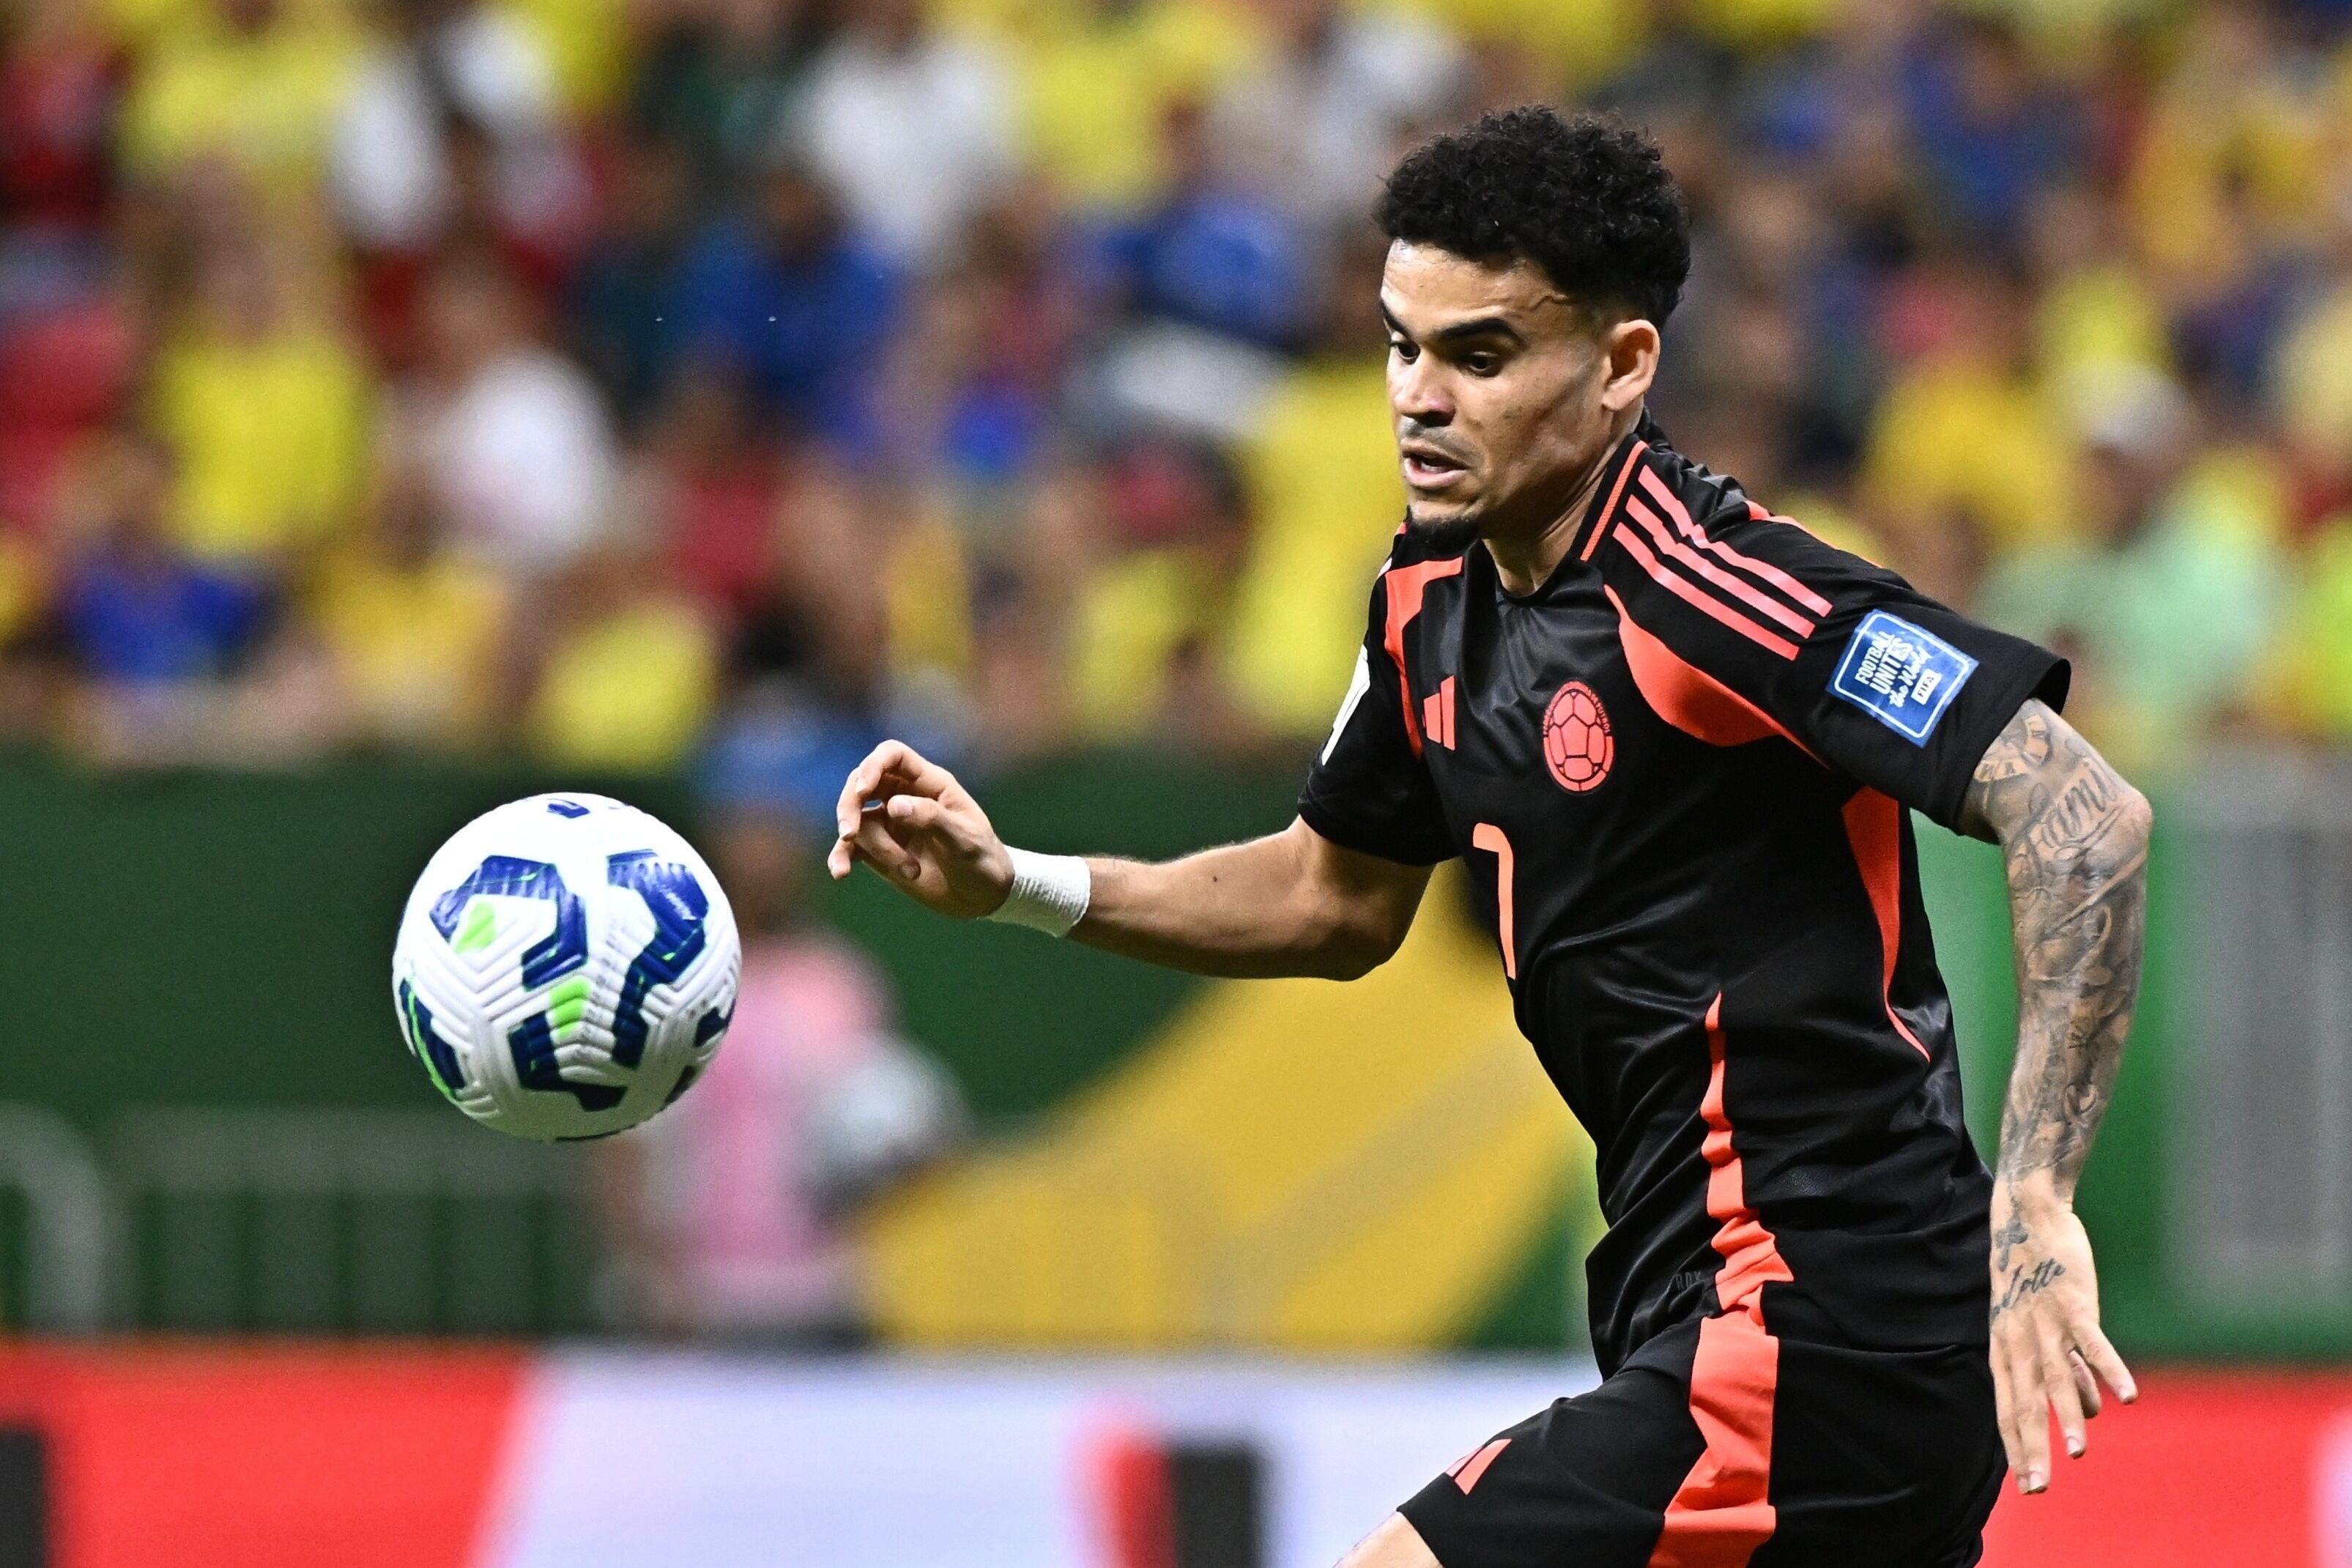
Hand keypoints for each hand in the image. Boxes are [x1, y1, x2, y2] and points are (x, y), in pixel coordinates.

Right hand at [827, 741, 1014, 918]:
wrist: (984, 896)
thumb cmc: (983, 860)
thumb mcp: (965, 839)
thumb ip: (931, 818)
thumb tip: (893, 805)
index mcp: (930, 784)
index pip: (893, 756)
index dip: (872, 766)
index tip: (862, 790)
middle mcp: (906, 797)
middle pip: (861, 783)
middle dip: (850, 806)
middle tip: (849, 834)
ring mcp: (891, 824)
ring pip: (859, 821)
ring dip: (875, 848)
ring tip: (911, 872)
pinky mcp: (881, 851)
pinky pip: (852, 847)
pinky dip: (842, 857)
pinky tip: (840, 873)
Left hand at [1988, 1182, 2136, 1493]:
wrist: (2026, 1216)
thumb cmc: (2031, 1276)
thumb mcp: (2034, 1325)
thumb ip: (2062, 1369)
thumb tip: (2089, 1409)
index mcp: (2005, 1349)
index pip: (2007, 1407)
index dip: (2015, 1445)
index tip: (2022, 1485)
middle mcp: (2020, 1342)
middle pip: (2026, 1403)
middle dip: (2032, 1448)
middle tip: (2037, 1489)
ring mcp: (2045, 1323)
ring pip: (2056, 1378)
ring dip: (2070, 1417)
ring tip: (2078, 1453)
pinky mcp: (2073, 1304)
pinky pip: (2092, 1343)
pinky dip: (2109, 1369)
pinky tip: (2126, 1396)